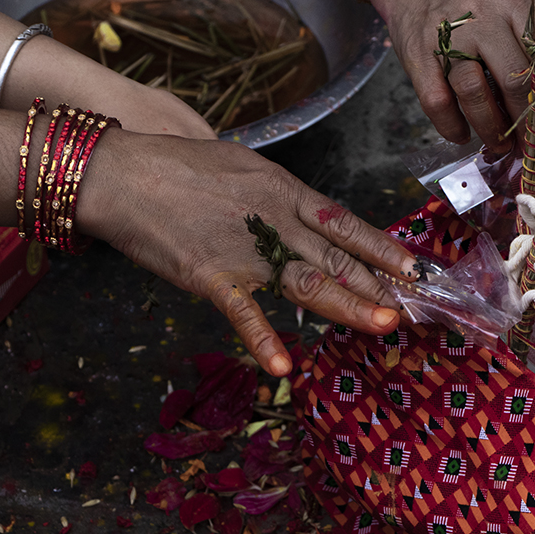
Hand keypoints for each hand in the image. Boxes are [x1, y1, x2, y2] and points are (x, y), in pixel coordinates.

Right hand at [79, 132, 418, 376]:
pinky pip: (243, 312)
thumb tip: (307, 220)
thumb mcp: (240, 167)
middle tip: (413, 309)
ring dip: (347, 306)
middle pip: (336, 257)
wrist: (120, 173)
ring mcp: (244, 249)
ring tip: (382, 325)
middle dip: (377, 285)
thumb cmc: (176, 167)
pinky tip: (285, 366)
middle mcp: (273, 219)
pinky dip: (264, 340)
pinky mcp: (210, 275)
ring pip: (307, 281)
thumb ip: (276, 198)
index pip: (345, 223)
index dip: (382, 248)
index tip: (414, 268)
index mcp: (283, 190)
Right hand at [356, 0, 533, 153]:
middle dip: (527, 122)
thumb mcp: (509, 0)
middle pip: (514, 78)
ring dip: (490, 128)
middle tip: (534, 147)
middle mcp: (481, 15)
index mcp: (513, 0)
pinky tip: (463, 135)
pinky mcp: (417, 54)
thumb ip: (531, 39)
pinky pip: (436, 101)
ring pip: (473, 93)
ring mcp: (446, 35)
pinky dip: (451, 126)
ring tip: (501, 145)